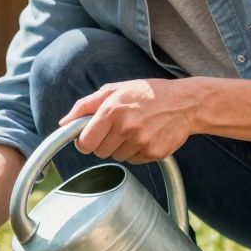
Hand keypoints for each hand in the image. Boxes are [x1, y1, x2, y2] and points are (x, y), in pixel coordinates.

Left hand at [58, 78, 199, 162]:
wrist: (186, 103)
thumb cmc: (147, 94)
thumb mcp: (115, 90)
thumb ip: (86, 105)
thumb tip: (63, 123)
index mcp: (112, 109)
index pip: (85, 142)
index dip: (84, 142)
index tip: (89, 138)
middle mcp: (126, 126)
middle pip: (99, 152)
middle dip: (104, 143)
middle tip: (117, 128)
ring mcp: (141, 141)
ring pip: (116, 157)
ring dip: (121, 147)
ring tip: (135, 130)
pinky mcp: (154, 153)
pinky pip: (133, 161)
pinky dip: (136, 152)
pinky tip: (146, 136)